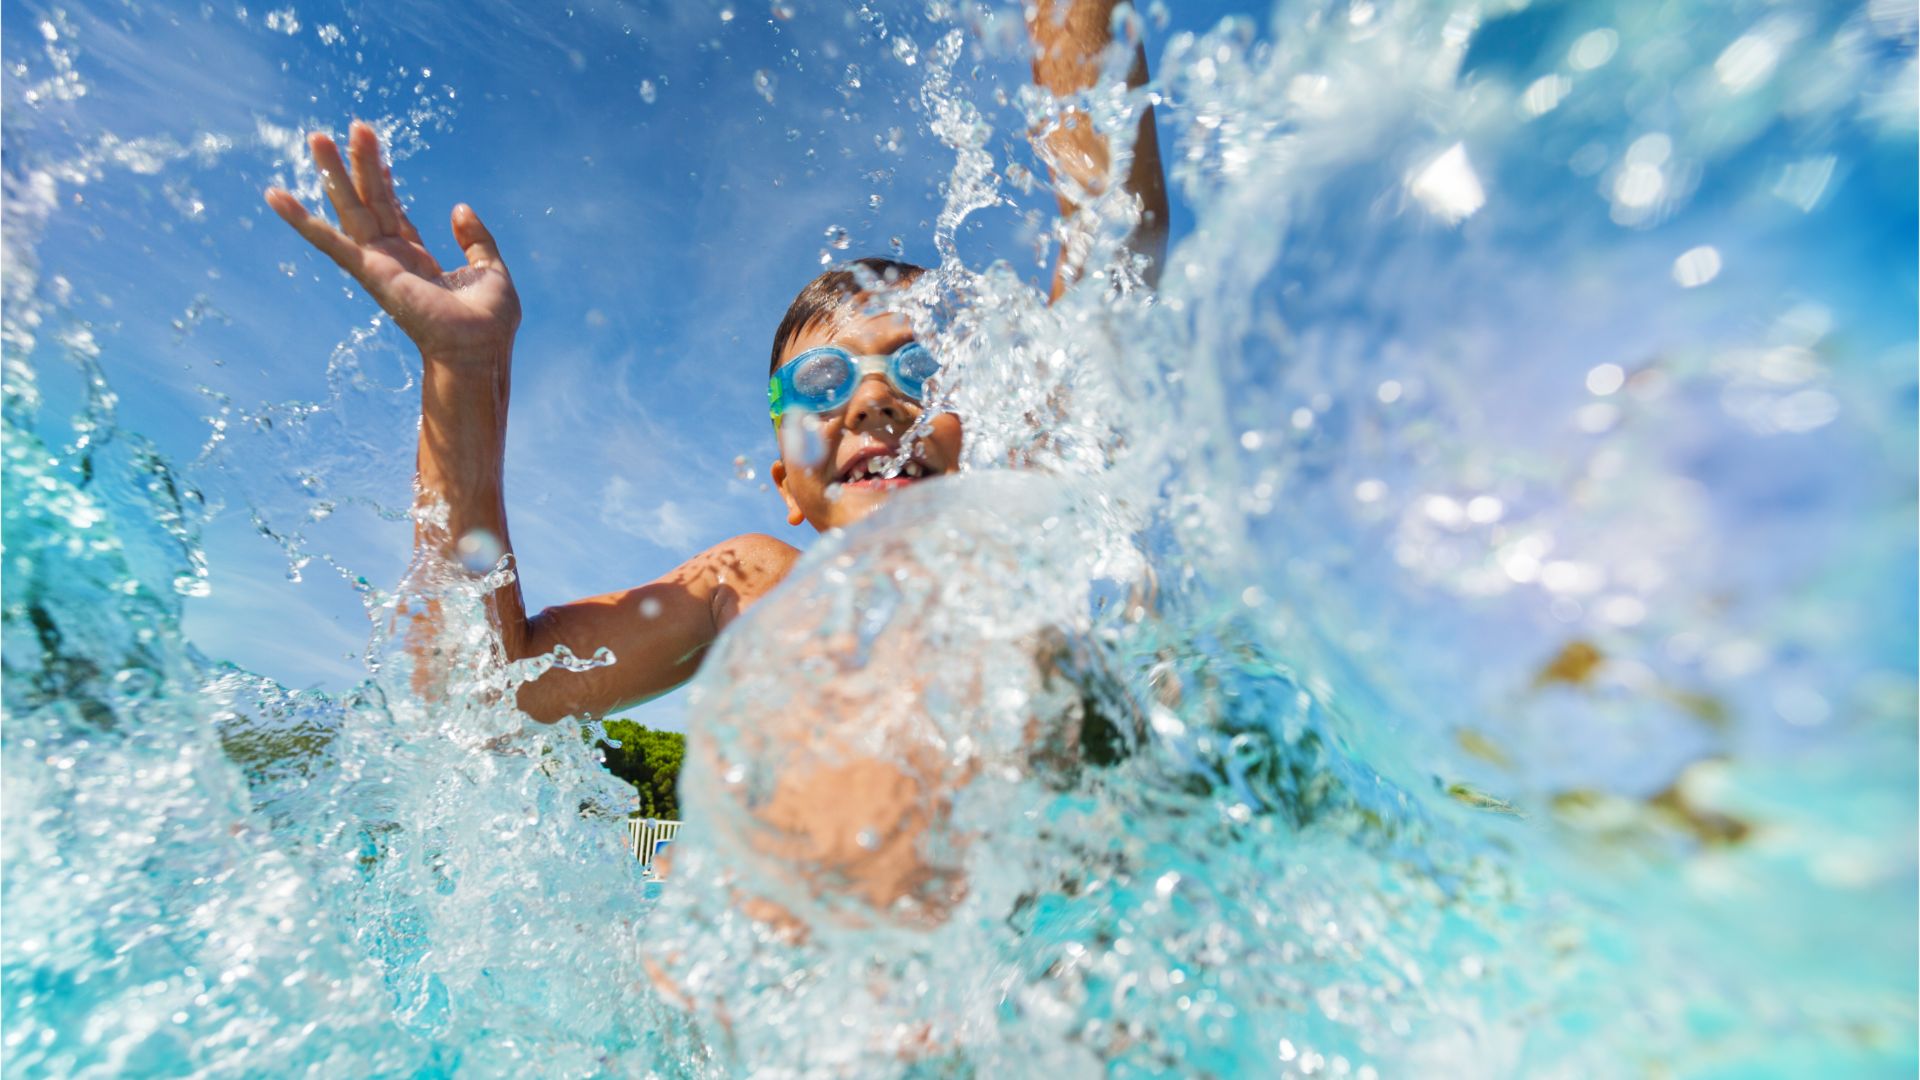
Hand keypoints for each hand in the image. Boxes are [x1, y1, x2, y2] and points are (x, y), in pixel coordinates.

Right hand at [264, 122, 520, 361]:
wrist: (480, 349)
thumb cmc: (489, 323)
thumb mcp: (491, 269)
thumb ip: (477, 239)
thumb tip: (458, 208)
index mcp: (418, 260)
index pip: (395, 212)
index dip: (387, 182)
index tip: (380, 153)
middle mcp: (393, 259)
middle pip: (371, 202)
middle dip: (361, 164)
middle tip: (355, 126)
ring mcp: (378, 265)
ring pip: (351, 209)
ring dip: (334, 173)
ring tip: (318, 136)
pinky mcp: (370, 272)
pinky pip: (330, 242)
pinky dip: (302, 220)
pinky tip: (276, 196)